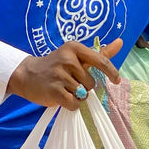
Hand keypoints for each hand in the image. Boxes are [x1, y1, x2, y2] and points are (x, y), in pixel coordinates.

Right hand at [7, 39, 122, 109]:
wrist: (27, 74)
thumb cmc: (57, 66)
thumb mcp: (76, 56)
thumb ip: (99, 53)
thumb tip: (121, 42)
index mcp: (74, 48)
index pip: (100, 60)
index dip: (111, 72)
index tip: (116, 80)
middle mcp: (67, 59)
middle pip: (92, 83)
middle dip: (84, 87)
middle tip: (69, 82)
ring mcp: (60, 75)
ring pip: (83, 95)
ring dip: (76, 96)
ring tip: (63, 88)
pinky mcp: (54, 91)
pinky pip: (74, 104)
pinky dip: (71, 105)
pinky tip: (61, 97)